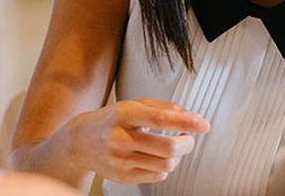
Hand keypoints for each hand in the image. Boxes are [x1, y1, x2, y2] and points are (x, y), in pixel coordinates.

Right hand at [65, 98, 209, 183]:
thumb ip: (163, 108)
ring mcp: (120, 160)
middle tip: (188, 140)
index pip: (161, 119)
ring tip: (172, 149)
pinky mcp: (121, 177)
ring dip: (177, 157)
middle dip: (187, 144)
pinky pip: (156, 176)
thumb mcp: (134, 106)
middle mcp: (120, 138)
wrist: (80, 142)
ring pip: (166, 165)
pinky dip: (164, 168)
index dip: (187, 123)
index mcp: (124, 114)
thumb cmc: (113, 121)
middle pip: (168, 148)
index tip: (204, 125)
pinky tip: (156, 159)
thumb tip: (191, 116)